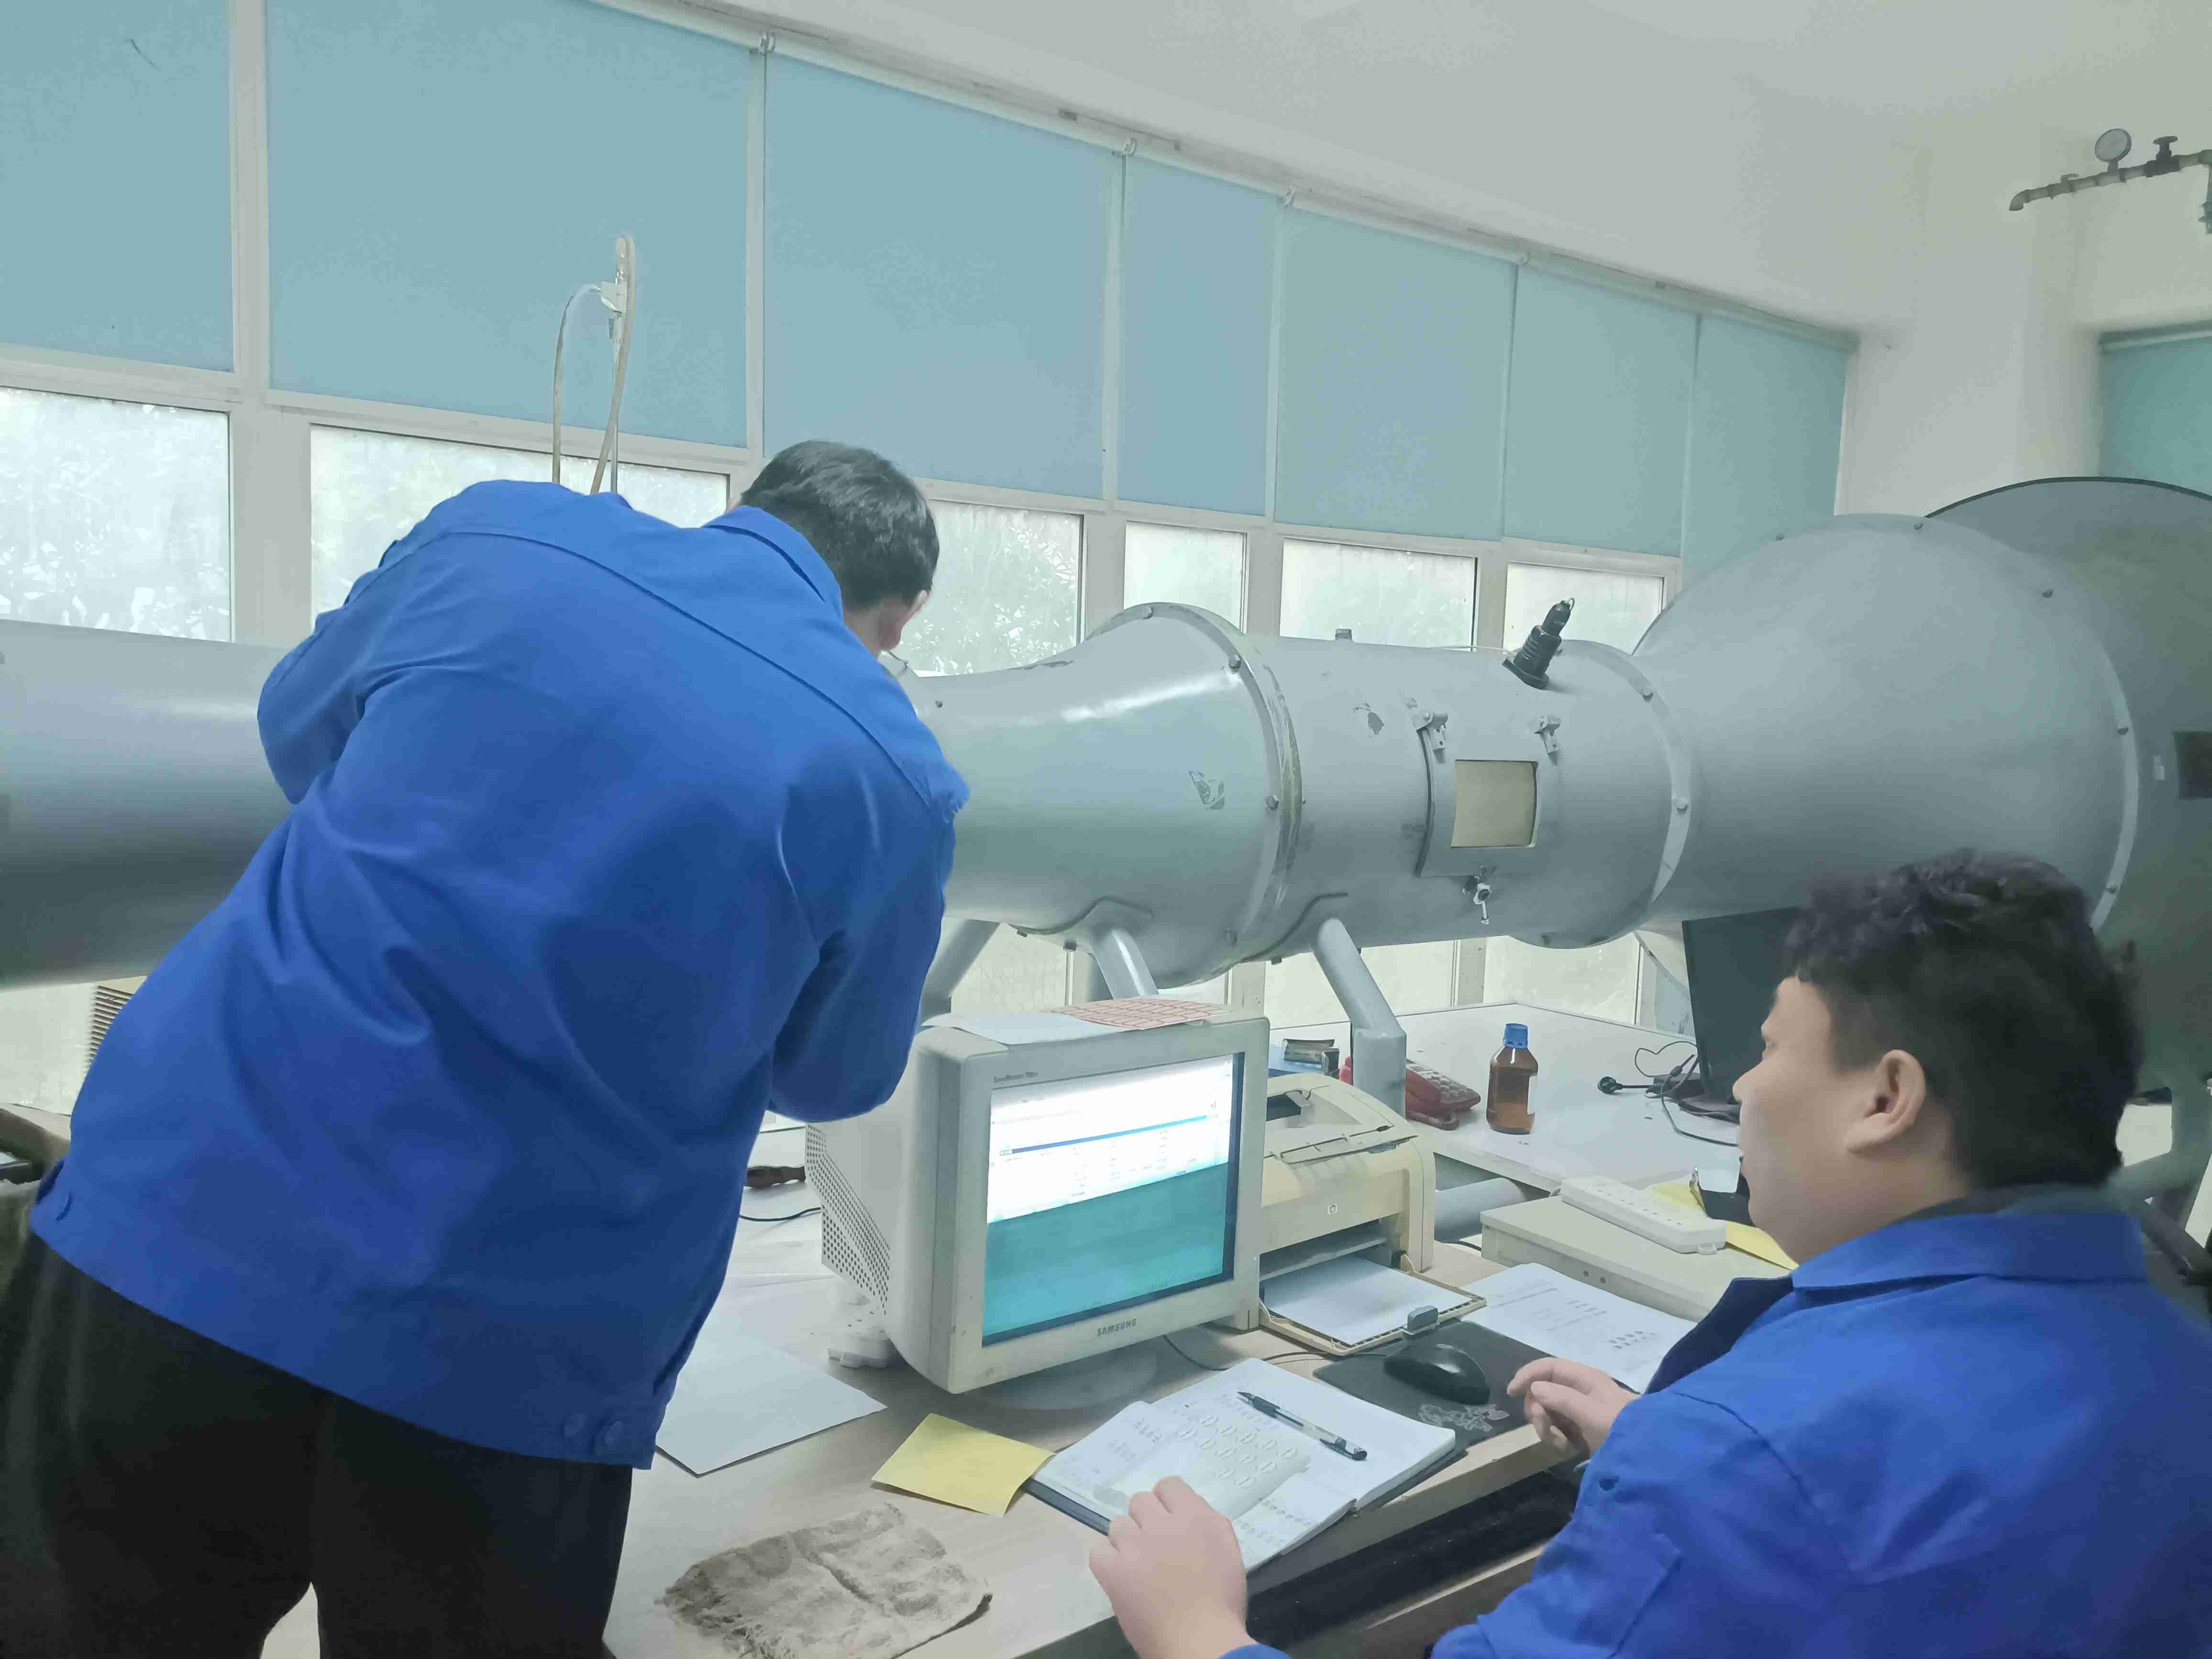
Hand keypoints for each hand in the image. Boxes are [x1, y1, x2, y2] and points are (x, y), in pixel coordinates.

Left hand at [1088, 1478, 1252, 1658]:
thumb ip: (1208, 1523)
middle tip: (1156, 1549)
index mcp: (1195, 1517)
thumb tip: (1187, 1512)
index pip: (1168, 1485)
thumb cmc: (1221, 1604)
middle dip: (1146, 1521)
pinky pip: (1098, 1550)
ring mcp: (1135, 1546)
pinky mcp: (1113, 1570)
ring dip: (1127, 1542)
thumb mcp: (1229, 1552)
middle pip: (1139, 1501)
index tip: (1170, 1524)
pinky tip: (1120, 1576)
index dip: (1167, 1503)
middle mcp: (1162, 1524)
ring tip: (1139, 1568)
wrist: (1200, 1643)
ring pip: (1118, 1525)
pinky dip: (1107, 1561)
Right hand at [1508, 1358, 1636, 1457]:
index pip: (1548, 1367)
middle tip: (1545, 1430)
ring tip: (1561, 1445)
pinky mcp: (1579, 1427)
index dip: (1527, 1375)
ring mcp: (1578, 1409)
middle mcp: (1579, 1390)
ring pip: (1546, 1412)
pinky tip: (1567, 1449)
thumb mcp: (1592, 1414)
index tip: (1511, 1392)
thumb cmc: (1620, 1430)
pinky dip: (1556, 1438)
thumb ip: (1563, 1399)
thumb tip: (1535, 1388)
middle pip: (1542, 1391)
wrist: (1645, 1455)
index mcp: (1584, 1378)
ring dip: (1547, 1429)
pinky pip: (1556, 1428)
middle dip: (1538, 1411)